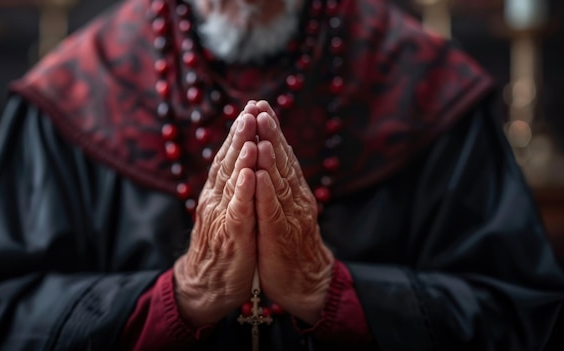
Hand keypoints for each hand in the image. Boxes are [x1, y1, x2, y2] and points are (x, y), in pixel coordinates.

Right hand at [174, 103, 259, 326]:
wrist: (206, 286)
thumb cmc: (222, 248)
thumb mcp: (227, 212)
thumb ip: (231, 187)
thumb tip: (241, 162)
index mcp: (218, 193)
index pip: (228, 157)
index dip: (239, 133)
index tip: (251, 109)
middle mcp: (216, 199)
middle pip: (228, 161)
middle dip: (240, 134)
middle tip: (251, 108)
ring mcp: (222, 216)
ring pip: (232, 180)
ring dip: (241, 154)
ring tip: (250, 129)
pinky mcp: (230, 236)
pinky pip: (238, 211)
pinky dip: (244, 191)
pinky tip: (250, 174)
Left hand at [254, 101, 333, 324]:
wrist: (305, 282)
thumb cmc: (289, 245)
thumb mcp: (283, 209)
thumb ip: (279, 184)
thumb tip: (270, 157)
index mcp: (291, 191)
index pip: (281, 156)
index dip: (271, 130)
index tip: (259, 105)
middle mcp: (294, 198)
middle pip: (282, 160)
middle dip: (270, 132)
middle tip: (259, 105)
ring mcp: (289, 216)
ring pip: (279, 180)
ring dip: (269, 153)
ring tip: (261, 128)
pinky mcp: (280, 236)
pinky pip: (272, 211)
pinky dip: (266, 191)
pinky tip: (259, 174)